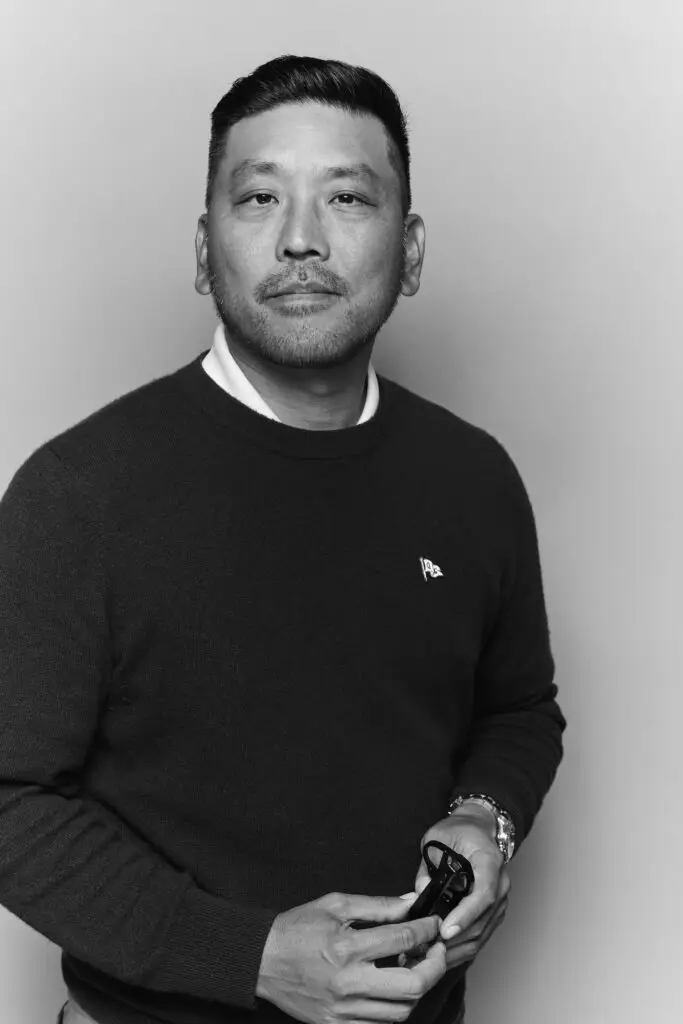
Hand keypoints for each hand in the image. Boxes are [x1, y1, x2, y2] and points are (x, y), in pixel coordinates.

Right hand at [256, 891, 446, 1023]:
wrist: (262, 960)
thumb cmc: (297, 929)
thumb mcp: (335, 905)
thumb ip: (377, 906)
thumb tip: (410, 903)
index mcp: (347, 947)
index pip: (404, 938)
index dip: (427, 929)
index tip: (434, 923)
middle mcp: (348, 982)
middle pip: (413, 984)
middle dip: (435, 965)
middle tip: (437, 950)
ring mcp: (343, 1010)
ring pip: (401, 1010)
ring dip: (417, 988)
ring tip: (414, 967)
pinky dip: (394, 1008)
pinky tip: (392, 989)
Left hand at [412, 808, 510, 970]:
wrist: (477, 828)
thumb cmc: (459, 830)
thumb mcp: (437, 837)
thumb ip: (427, 864)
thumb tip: (419, 894)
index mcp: (489, 860)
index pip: (484, 893)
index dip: (465, 915)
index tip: (445, 930)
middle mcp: (501, 882)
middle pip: (483, 920)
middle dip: (455, 939)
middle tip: (426, 947)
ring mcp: (501, 900)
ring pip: (482, 934)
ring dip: (457, 948)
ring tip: (429, 954)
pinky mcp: (495, 912)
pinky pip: (481, 936)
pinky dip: (462, 948)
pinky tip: (441, 953)